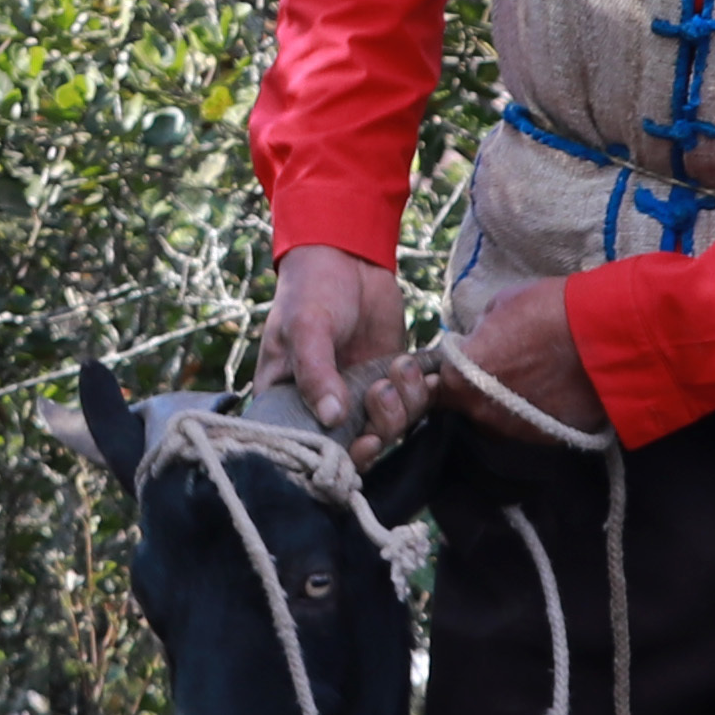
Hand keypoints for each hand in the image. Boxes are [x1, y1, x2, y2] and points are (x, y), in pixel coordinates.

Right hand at [270, 243, 431, 451]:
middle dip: (379, 427)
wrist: (347, 257)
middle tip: (382, 392)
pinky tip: (425, 371)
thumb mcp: (305, 328)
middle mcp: (324, 408)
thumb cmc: (310, 291)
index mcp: (289, 402)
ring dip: (403, 404)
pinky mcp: (391, 382)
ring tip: (400, 365)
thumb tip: (331, 417)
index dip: (339, 457)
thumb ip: (315, 372)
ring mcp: (360, 397)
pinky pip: (412, 405)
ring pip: (390, 428)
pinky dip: (423, 393)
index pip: (310, 449)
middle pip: (356, 448)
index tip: (363, 441)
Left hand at [439, 275, 596, 444]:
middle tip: (507, 364)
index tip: (468, 359)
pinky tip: (556, 390)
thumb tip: (480, 339)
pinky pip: (532, 425)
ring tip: (536, 377)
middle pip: (470, 403)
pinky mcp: (546, 439)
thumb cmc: (549, 311)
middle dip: (480, 386)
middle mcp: (480, 412)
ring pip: (501, 418)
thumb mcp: (501, 305)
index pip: (440, 382)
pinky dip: (538, 412)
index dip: (454, 369)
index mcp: (459, 377)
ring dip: (509, 402)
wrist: (607, 335)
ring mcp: (513, 430)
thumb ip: (481, 330)